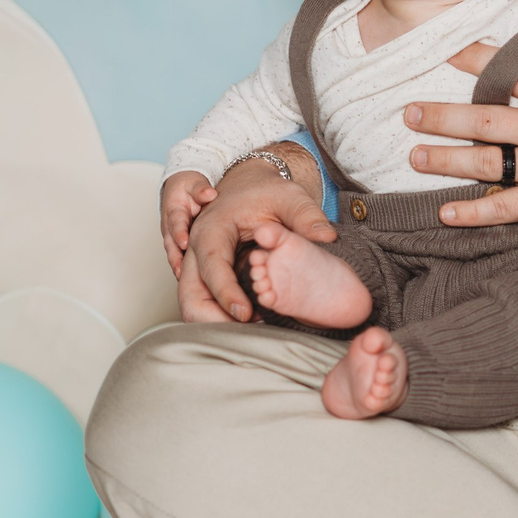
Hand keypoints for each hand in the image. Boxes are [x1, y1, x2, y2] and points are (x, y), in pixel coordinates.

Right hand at [159, 172, 215, 275]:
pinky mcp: (176, 243)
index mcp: (174, 210)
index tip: (185, 243)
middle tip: (181, 271)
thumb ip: (200, 189)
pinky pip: (178, 256)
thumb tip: (209, 194)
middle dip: (175, 257)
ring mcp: (171, 236)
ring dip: (177, 266)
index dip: (179, 233)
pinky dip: (182, 268)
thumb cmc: (188, 186)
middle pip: (170, 243)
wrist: (180, 189)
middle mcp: (169, 225)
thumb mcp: (194, 183)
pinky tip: (191, 280)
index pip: (176, 222)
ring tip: (184, 280)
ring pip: (173, 253)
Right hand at [176, 148, 332, 323]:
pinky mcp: (205, 274)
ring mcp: (196, 263)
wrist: (250, 184)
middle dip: (212, 320)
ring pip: (192, 303)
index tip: (246, 315)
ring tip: (253, 331)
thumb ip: (307, 217)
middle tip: (249, 333)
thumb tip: (327, 238)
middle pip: (190, 294)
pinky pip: (204, 302)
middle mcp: (196, 248)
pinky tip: (250, 324)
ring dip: (216, 322)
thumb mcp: (290, 197)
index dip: (226, 294)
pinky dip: (220, 317)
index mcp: (213, 228)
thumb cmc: (267, 190)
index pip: (213, 266)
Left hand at [406, 46, 517, 233]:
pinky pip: (503, 207)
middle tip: (409, 114)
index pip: (513, 71)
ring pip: (485, 162)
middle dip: (442, 117)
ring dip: (445, 160)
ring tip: (415, 157)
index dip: (479, 60)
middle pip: (485, 119)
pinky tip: (445, 213)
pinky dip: (472, 213)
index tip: (448, 52)